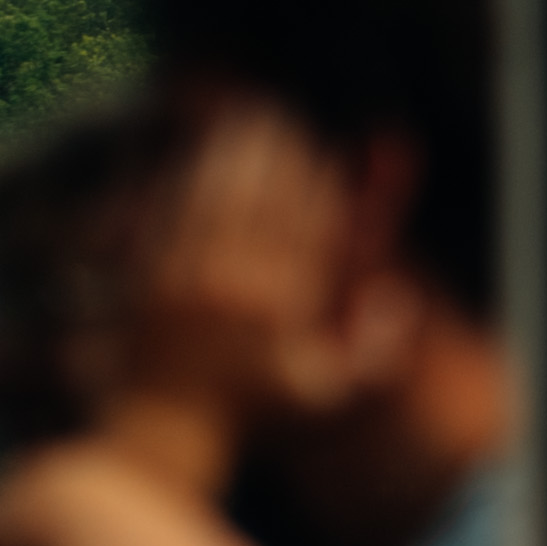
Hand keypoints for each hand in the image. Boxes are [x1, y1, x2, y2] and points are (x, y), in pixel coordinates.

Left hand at [127, 92, 428, 422]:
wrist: (166, 428)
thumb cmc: (251, 413)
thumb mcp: (326, 394)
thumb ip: (374, 350)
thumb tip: (399, 296)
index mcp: (282, 309)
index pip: (308, 228)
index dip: (319, 184)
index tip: (326, 155)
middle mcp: (235, 288)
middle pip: (260, 200)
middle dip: (274, 153)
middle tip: (280, 117)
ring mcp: (186, 282)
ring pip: (213, 199)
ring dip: (229, 153)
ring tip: (240, 120)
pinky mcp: (147, 279)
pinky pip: (167, 216)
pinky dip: (180, 179)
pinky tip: (189, 157)